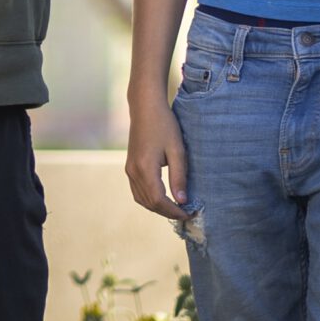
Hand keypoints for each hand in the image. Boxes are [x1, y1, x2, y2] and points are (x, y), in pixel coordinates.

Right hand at [125, 97, 191, 221]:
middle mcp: (133, 172)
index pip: (158, 200)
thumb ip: (179, 177)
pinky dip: (150, 199)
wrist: (145, 107)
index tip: (190, 213)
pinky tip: (163, 197)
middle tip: (187, 212)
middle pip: (149, 203)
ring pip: (142, 199)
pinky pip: (137, 191)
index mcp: (145, 168)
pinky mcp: (129, 166)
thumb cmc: (164, 125)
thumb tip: (182, 201)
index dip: (174, 211)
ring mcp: (129, 169)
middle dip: (168, 212)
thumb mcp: (177, 150)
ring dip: (158, 208)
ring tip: (176, 207)